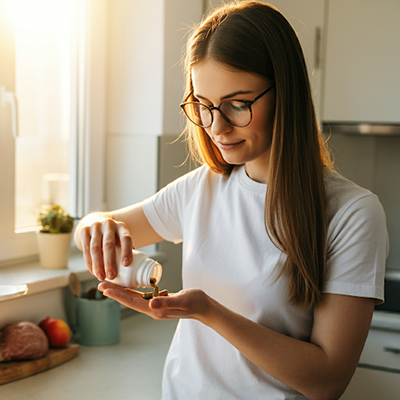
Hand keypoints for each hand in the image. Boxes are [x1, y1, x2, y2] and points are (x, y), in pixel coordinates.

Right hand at [78, 217, 132, 280]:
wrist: (98, 224)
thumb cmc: (115, 237)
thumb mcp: (122, 239)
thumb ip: (128, 250)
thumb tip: (135, 270)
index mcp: (121, 227)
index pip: (126, 238)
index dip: (126, 251)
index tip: (126, 265)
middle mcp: (109, 224)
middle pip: (108, 244)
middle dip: (109, 262)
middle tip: (111, 276)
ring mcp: (95, 226)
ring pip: (95, 248)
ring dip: (97, 265)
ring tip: (101, 277)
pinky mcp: (84, 231)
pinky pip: (85, 249)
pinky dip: (89, 262)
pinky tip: (93, 271)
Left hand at [97, 282, 212, 321]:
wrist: (204, 307)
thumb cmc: (195, 302)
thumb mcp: (183, 300)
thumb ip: (167, 301)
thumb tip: (150, 303)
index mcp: (156, 310)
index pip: (132, 302)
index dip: (118, 295)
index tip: (105, 288)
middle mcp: (153, 309)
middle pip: (129, 301)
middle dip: (115, 293)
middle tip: (100, 284)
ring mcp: (156, 307)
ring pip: (134, 299)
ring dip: (121, 292)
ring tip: (110, 285)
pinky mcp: (159, 303)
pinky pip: (141, 297)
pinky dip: (132, 292)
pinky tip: (129, 287)